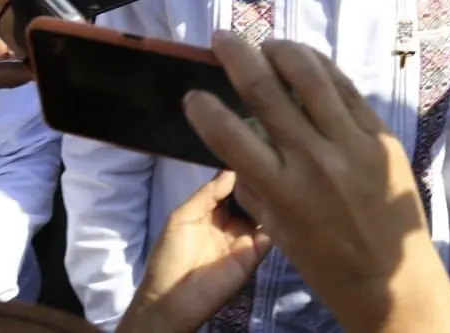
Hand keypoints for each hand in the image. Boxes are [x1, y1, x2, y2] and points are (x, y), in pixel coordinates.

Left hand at [121, 172, 271, 332]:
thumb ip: (206, 194)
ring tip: (276, 176)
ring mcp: (244, 237)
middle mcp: (230, 222)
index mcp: (210, 211)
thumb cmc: (170, 255)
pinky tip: (280, 202)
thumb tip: (232, 170)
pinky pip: (270, 234)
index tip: (252, 149)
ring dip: (268, 198)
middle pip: (249, 196)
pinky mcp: (254, 254)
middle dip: (256, 182)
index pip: (230, 186)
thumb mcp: (181, 217)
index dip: (239, 171)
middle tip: (269, 161)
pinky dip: (276, 220)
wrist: (172, 299)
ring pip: (262, 212)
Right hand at [183, 33, 449, 332]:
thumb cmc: (327, 262)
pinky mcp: (381, 136)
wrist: (393, 280)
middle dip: (236, 56)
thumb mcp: (278, 230)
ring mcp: (351, 144)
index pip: (228, 136)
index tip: (194, 94)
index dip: (204, 109)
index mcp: (280, 191)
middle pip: (265, 90)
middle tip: (222, 38)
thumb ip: (256, 184)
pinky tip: (305, 58)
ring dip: (281, 50)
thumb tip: (241, 141)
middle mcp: (312, 161)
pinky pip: (345, 88)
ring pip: (309, 76)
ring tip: (267, 43)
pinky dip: (321, 67)